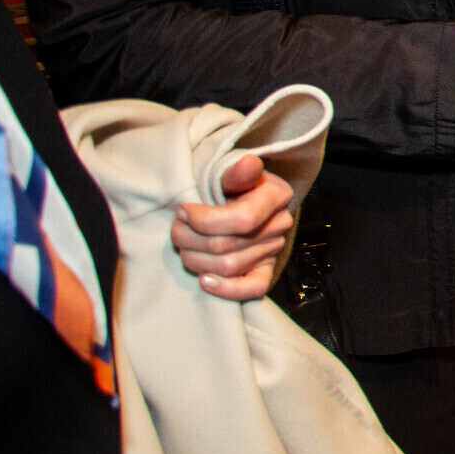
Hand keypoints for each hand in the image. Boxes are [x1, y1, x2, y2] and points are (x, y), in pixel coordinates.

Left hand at [172, 153, 294, 301]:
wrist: (236, 198)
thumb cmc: (228, 184)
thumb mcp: (229, 172)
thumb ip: (236, 172)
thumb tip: (248, 163)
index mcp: (276, 196)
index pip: (241, 220)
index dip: (205, 220)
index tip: (184, 211)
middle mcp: (278, 224)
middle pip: (227, 246)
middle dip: (190, 238)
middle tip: (176, 227)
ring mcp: (272, 250)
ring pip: (227, 267)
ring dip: (194, 258)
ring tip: (182, 244)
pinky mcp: (264, 271)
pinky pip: (252, 290)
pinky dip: (225, 289)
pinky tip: (204, 280)